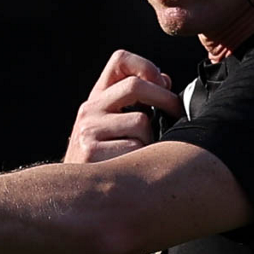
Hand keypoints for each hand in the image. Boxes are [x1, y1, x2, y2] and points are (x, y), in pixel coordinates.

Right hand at [64, 50, 182, 163]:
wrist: (74, 192)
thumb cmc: (106, 157)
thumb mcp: (117, 123)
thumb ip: (139, 101)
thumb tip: (165, 80)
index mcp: (98, 97)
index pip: (120, 60)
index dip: (146, 66)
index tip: (162, 83)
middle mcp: (89, 109)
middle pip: (135, 85)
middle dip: (166, 99)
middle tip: (178, 114)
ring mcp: (89, 130)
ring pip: (141, 122)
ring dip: (151, 139)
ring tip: (143, 152)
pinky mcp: (92, 152)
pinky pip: (135, 148)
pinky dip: (142, 158)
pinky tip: (133, 167)